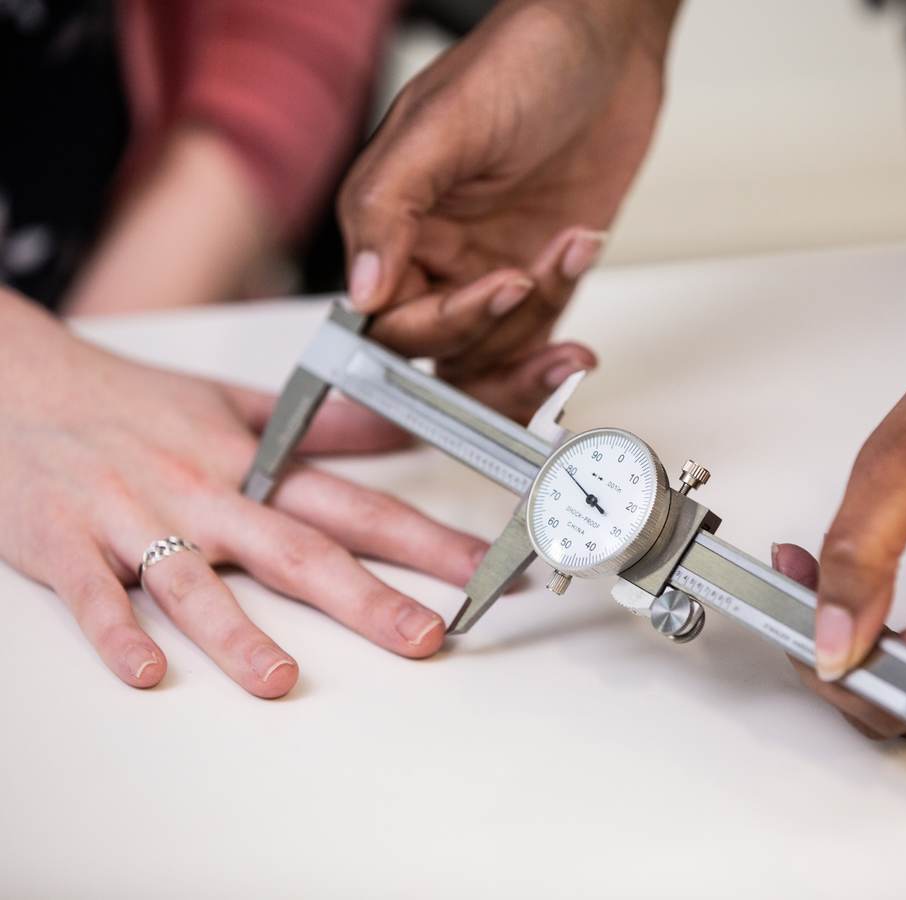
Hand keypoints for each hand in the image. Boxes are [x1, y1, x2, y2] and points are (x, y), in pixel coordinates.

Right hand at [0, 292, 487, 697]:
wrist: (17, 382)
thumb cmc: (133, 400)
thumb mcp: (236, 402)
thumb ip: (323, 424)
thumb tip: (402, 422)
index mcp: (253, 464)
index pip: (356, 506)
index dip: (427, 539)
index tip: (482, 571)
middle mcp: (207, 493)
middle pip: (297, 550)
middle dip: (366, 597)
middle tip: (423, 636)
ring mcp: (136, 519)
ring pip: (195, 581)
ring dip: (238, 633)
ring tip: (282, 679)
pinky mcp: (67, 543)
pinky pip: (95, 595)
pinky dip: (118, 633)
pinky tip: (146, 673)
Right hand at [337, 0, 678, 422]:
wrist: (606, 40)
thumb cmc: (524, 57)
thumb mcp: (443, 123)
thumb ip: (387, 206)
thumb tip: (361, 292)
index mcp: (392, 221)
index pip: (389, 317)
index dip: (439, 322)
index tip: (495, 289)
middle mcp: (433, 255)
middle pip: (438, 349)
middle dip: (489, 328)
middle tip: (528, 280)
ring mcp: (487, 270)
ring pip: (489, 355)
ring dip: (535, 324)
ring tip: (569, 251)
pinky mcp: (539, 276)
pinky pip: (535, 335)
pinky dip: (561, 317)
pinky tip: (580, 249)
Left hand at [773, 324, 905, 736]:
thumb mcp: (896, 466)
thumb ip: (855, 564)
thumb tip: (829, 647)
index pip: (904, 690)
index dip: (833, 662)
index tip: (792, 610)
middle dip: (846, 654)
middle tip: (805, 580)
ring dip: (882, 654)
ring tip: (852, 575)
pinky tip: (899, 601)